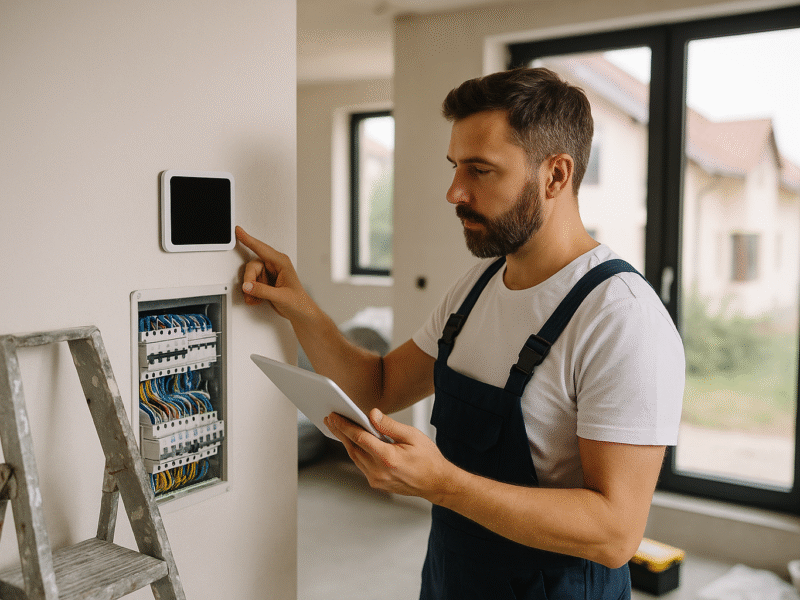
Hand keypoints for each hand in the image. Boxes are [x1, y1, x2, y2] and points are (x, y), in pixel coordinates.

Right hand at [235, 226, 315, 321]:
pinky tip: (259, 299)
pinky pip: (251, 284)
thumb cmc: (298, 301)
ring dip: (250, 290)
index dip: (248, 239)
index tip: (239, 231)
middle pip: (252, 267)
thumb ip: (263, 291)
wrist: (300, 312)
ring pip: (250, 276)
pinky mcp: (264, 282)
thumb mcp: (281, 296)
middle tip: (251, 291)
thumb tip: (248, 285)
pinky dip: (252, 293)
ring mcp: (268, 274)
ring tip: (258, 298)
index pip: (261, 248)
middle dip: (249, 280)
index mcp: (281, 262)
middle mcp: (274, 266)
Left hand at [324, 409, 452, 502]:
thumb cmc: (428, 459)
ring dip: (345, 442)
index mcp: (388, 458)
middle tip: (330, 419)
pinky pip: (361, 465)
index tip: (334, 416)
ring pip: (355, 457)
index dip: (345, 426)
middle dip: (340, 432)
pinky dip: (355, 452)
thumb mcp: (412, 436)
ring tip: (337, 428)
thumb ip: (389, 425)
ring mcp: (377, 479)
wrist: (436, 483)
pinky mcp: (377, 483)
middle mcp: (380, 471)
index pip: (360, 438)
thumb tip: (372, 414)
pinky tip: (352, 442)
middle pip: (353, 448)